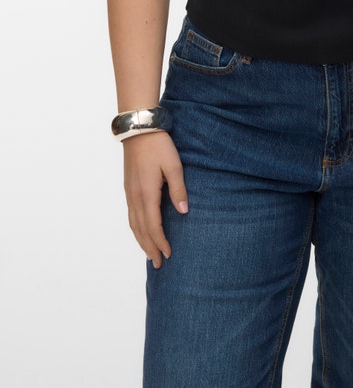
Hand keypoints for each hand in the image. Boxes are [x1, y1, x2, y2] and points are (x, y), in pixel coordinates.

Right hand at [123, 131, 187, 267]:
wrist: (139, 129)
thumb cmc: (158, 145)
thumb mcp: (174, 165)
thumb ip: (178, 189)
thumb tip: (183, 211)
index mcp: (147, 193)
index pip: (153, 226)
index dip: (160, 242)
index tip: (169, 254)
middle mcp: (135, 197)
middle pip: (141, 230)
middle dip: (149, 248)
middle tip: (159, 263)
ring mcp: (129, 192)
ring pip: (133, 224)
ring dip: (141, 240)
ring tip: (149, 253)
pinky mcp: (129, 187)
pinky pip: (131, 215)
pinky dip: (136, 228)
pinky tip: (141, 230)